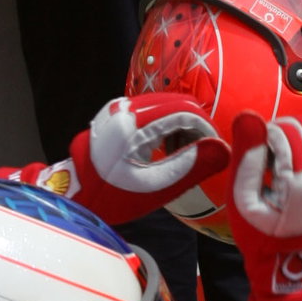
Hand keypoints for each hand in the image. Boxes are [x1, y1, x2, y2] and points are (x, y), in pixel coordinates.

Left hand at [84, 95, 227, 203]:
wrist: (76, 196)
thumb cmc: (114, 197)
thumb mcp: (156, 188)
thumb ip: (192, 166)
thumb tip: (225, 150)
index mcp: (134, 124)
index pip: (184, 111)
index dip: (206, 128)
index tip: (215, 150)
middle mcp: (126, 108)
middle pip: (178, 103)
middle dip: (196, 126)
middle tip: (201, 153)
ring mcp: (120, 108)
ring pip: (168, 104)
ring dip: (183, 125)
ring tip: (183, 155)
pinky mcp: (118, 112)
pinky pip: (154, 109)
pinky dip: (168, 125)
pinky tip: (166, 149)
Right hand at [228, 112, 301, 246]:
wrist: (292, 263)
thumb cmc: (260, 235)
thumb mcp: (242, 201)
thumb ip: (246, 157)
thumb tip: (247, 115)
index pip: (283, 133)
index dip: (262, 136)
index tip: (253, 154)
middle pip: (301, 128)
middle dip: (278, 134)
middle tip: (263, 156)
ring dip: (292, 139)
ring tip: (278, 163)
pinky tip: (295, 168)